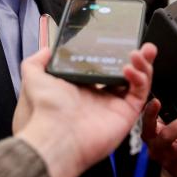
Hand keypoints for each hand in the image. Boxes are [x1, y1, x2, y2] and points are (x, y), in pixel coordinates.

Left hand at [13, 44, 156, 176]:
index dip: (114, 53)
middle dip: (137, 58)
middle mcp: (100, 96)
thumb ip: (37, 61)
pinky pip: (140, 94)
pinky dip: (141, 79)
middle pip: (126, 73)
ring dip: (143, 65)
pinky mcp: (125, 114)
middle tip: (141, 46)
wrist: (55, 135)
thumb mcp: (34, 77)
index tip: (119, 40)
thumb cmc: (45, 111)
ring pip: (138, 82)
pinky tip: (131, 69)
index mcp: (83, 87)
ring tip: (139, 53)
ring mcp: (114, 105)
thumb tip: (45, 50)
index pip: (105, 66)